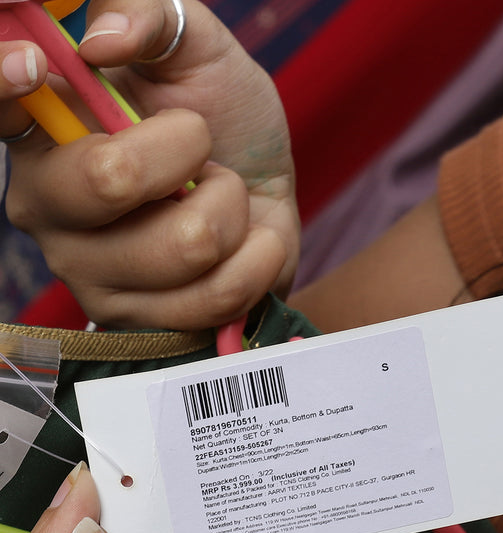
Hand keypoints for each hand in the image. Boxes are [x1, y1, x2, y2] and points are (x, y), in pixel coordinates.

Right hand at [2, 0, 298, 329]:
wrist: (267, 204)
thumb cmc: (225, 124)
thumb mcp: (198, 52)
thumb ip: (153, 18)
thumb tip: (100, 38)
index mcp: (44, 132)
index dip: (2, 82)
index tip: (35, 66)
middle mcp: (49, 206)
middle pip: (108, 178)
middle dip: (187, 149)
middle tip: (199, 148)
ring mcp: (89, 274)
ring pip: (186, 244)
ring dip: (231, 209)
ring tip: (223, 199)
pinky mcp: (139, 324)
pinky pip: (216, 294)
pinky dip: (255, 259)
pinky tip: (243, 244)